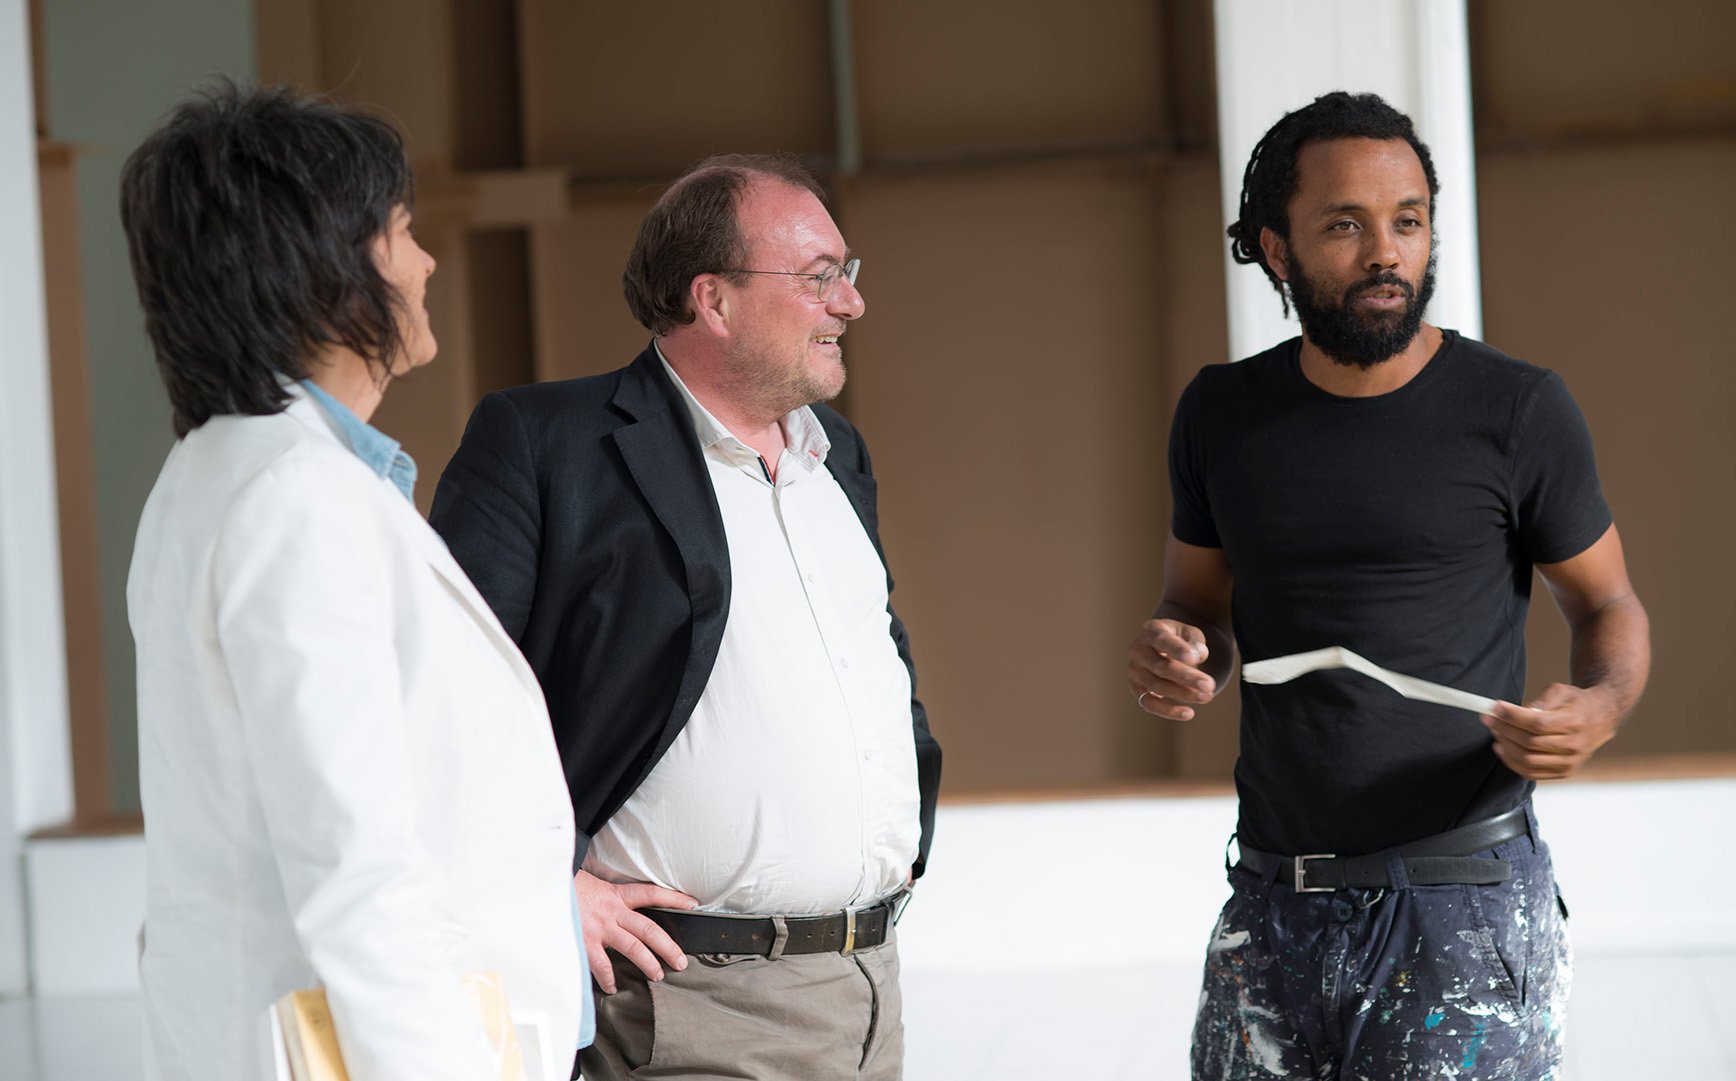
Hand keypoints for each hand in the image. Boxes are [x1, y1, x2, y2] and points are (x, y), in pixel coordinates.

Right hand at [573, 870, 697, 992]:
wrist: (544, 888)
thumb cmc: (570, 889)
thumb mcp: (595, 885)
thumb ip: (611, 899)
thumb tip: (627, 910)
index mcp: (616, 895)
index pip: (651, 893)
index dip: (673, 898)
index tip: (692, 903)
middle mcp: (612, 912)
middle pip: (649, 929)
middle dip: (668, 946)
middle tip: (680, 962)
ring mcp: (599, 929)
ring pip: (632, 948)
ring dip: (647, 963)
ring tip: (658, 976)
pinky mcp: (584, 943)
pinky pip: (601, 965)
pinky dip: (608, 978)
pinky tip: (613, 987)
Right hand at [1127, 619, 1217, 721]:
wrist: (1162, 648)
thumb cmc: (1179, 640)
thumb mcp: (1190, 633)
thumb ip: (1195, 642)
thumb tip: (1196, 657)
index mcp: (1151, 631)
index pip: (1162, 640)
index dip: (1177, 650)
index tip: (1194, 659)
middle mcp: (1138, 650)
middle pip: (1160, 666)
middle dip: (1186, 677)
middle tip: (1209, 685)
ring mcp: (1134, 671)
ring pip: (1157, 686)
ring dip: (1183, 693)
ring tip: (1207, 697)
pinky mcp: (1137, 689)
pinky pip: (1149, 704)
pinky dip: (1168, 711)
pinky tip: (1188, 713)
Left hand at [1481, 683, 1619, 779]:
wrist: (1601, 718)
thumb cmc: (1577, 702)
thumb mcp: (1560, 691)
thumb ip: (1538, 701)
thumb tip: (1512, 712)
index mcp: (1575, 722)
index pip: (1537, 723)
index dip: (1512, 717)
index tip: (1495, 708)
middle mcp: (1574, 745)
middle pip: (1530, 742)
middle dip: (1504, 729)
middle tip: (1490, 719)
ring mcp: (1570, 762)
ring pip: (1529, 760)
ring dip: (1505, 747)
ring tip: (1495, 733)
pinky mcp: (1564, 772)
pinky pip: (1532, 773)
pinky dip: (1512, 762)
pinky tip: (1502, 749)